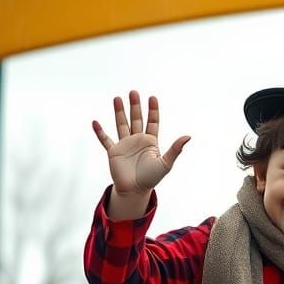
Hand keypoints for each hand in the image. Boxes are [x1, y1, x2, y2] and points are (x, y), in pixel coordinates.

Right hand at [92, 91, 189, 219]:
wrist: (135, 191)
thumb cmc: (151, 179)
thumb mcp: (165, 163)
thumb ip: (175, 149)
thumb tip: (188, 136)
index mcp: (150, 142)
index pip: (152, 122)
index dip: (153, 110)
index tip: (152, 97)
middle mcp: (137, 141)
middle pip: (136, 119)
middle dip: (135, 106)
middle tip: (134, 92)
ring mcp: (125, 145)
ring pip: (122, 124)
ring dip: (119, 112)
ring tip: (117, 98)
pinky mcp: (114, 152)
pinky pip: (105, 140)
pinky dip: (100, 132)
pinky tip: (95, 122)